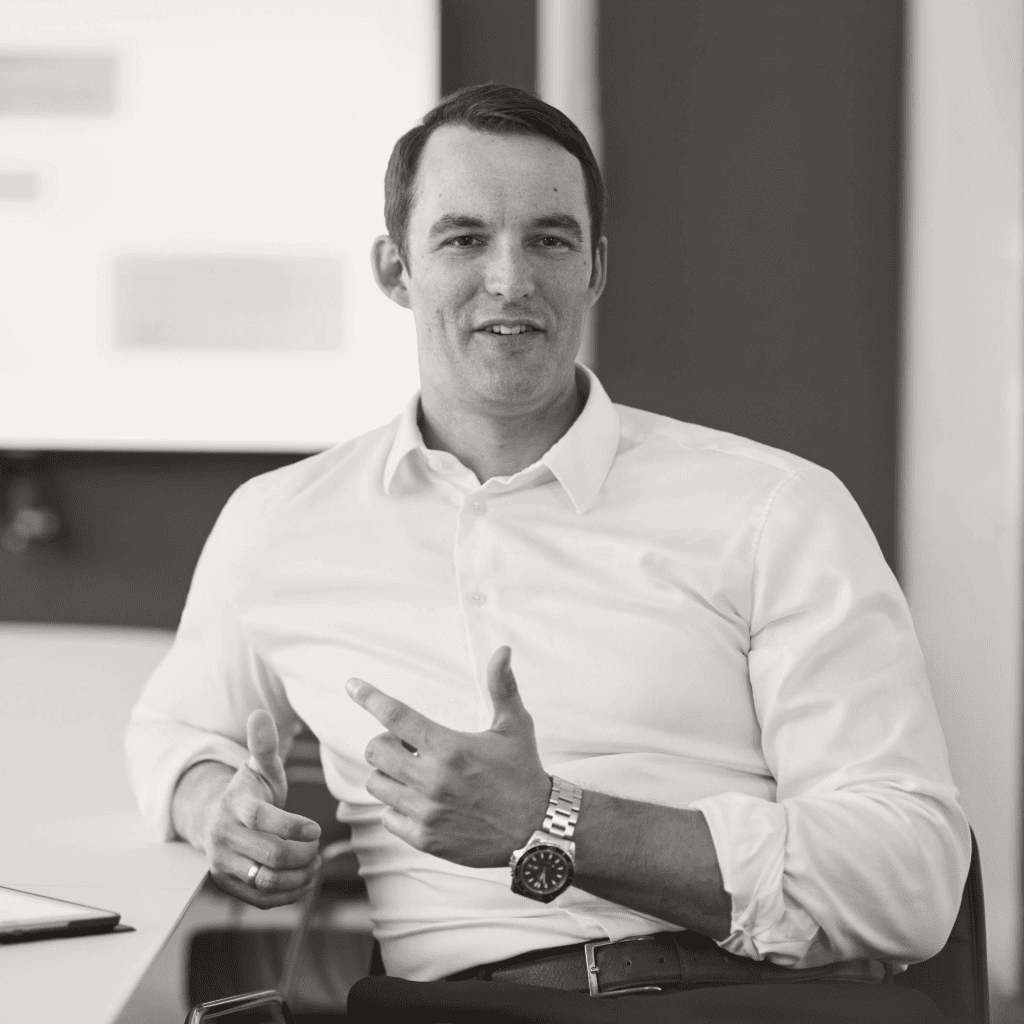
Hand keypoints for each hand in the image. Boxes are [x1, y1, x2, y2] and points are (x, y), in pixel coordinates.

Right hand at [201, 710, 322, 907]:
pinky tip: (304, 880)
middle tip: (317, 847)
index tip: (316, 827)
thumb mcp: (259, 768)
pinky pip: (261, 900)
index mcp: (235, 806)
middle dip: (303, 853)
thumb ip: (263, 745)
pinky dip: (289, 895)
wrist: (217, 820)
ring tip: (314, 864)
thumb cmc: (250, 792)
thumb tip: (260, 714)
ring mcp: (223, 865)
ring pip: (267, 881)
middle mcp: (223, 838)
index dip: (296, 827)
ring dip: (299, 876)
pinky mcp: (228, 886)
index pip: (265, 820)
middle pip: (272, 855)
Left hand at [347, 646, 551, 867]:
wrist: (537, 829)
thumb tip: (502, 649)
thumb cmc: (524, 772)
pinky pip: (387, 817)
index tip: (352, 685)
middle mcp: (433, 779)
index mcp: (450, 747)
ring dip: (388, 774)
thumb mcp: (515, 726)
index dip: (369, 697)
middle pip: (375, 750)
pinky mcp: (425, 838)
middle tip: (404, 745)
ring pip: (377, 784)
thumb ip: (502, 686)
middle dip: (383, 742)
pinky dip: (396, 807)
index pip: (397, 715)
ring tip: (411, 773)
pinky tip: (418, 801)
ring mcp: (426, 811)